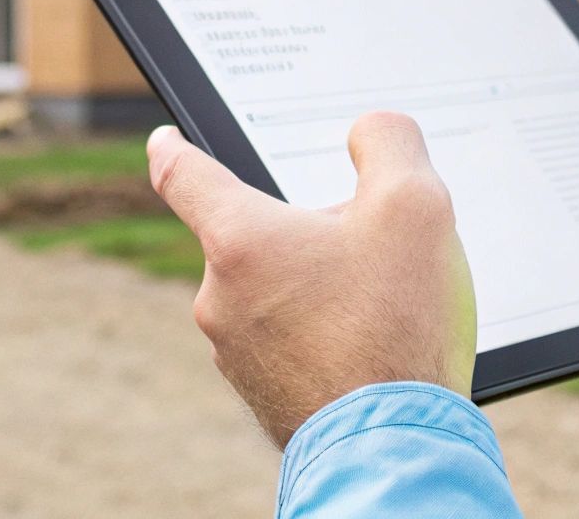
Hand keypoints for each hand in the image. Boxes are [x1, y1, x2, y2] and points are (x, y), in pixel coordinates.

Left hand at [146, 112, 476, 446]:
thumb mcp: (415, 206)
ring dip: (319, 288)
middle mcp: (221, 298)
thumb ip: (390, 144)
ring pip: (275, 295)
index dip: (173, 148)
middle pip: (255, 238)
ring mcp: (238, 355)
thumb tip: (372, 132)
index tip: (163, 139)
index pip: (185, 175)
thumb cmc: (395, 325)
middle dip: (306, 231)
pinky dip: (324, 336)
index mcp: (240, 239)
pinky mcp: (263, 396)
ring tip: (383, 308)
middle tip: (370, 243)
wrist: (391, 448)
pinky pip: (288, 344)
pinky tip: (373, 349)